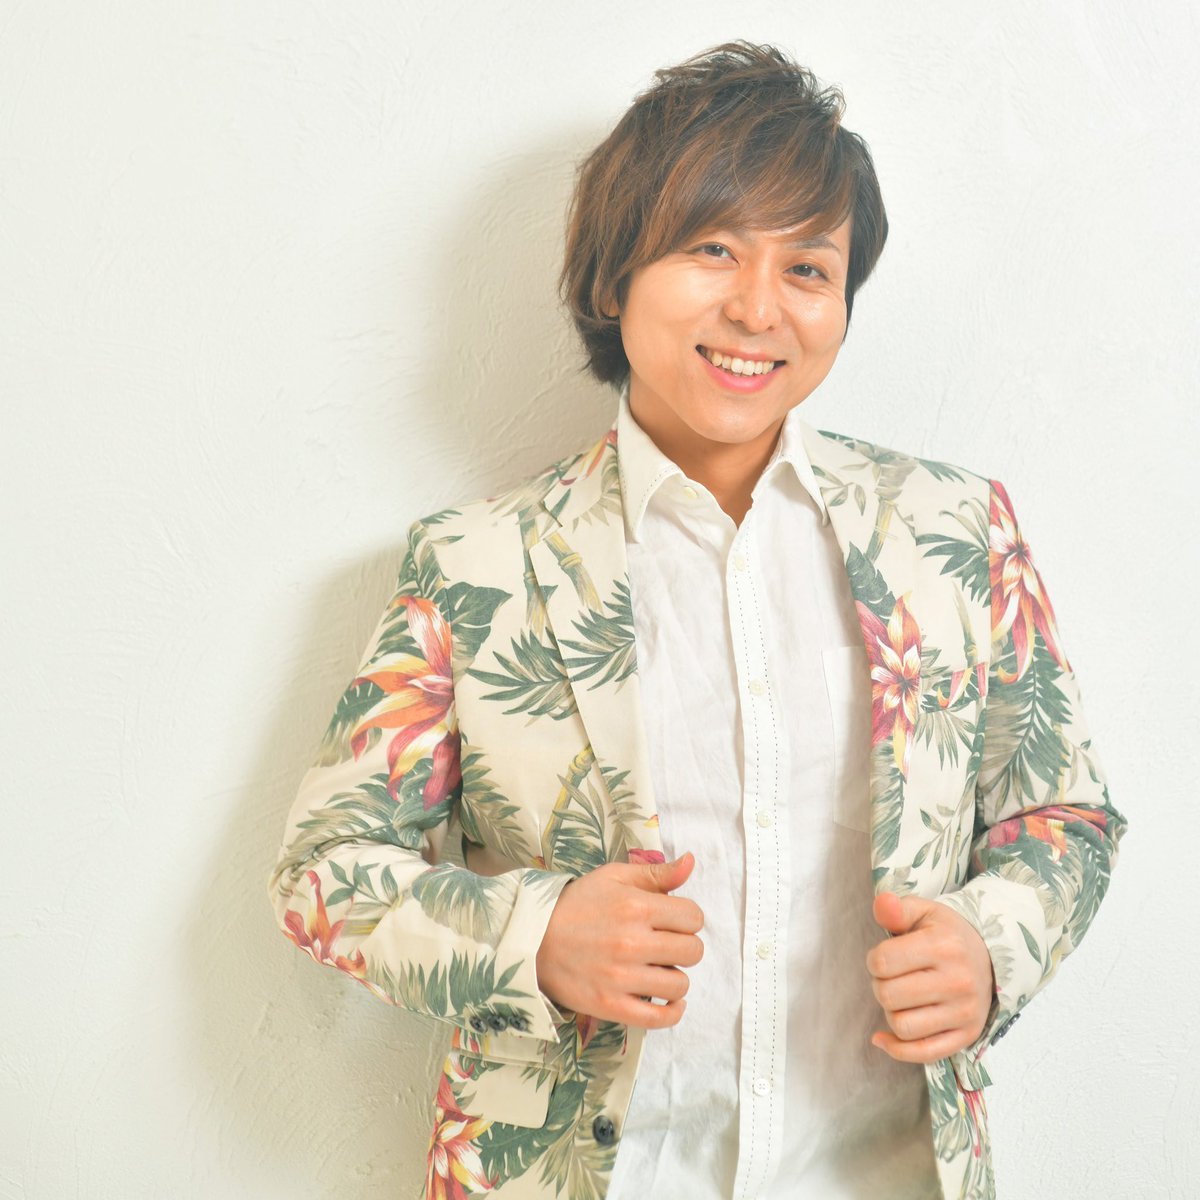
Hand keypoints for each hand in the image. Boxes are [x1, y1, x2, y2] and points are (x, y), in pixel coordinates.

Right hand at [535, 852, 704, 1029]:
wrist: (533, 938)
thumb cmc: (577, 904)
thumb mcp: (614, 877)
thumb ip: (656, 873)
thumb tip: (691, 862)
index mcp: (636, 907)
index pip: (693, 917)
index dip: (687, 918)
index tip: (672, 921)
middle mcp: (632, 942)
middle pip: (692, 951)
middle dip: (684, 946)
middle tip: (665, 945)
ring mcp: (622, 978)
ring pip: (680, 985)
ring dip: (675, 977)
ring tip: (658, 969)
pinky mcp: (611, 1005)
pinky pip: (659, 1018)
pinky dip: (672, 1013)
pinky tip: (668, 1001)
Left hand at [866, 892, 994, 1063]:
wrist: (988, 956)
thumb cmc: (945, 933)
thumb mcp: (922, 912)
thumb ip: (896, 909)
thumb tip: (882, 903)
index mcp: (943, 946)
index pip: (882, 962)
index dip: (874, 960)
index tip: (885, 957)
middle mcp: (958, 981)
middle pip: (888, 996)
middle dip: (880, 986)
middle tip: (893, 978)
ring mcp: (965, 1012)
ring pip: (902, 1026)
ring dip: (891, 1013)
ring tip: (901, 998)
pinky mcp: (967, 1036)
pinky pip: (923, 1054)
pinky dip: (897, 1048)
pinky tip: (884, 1037)